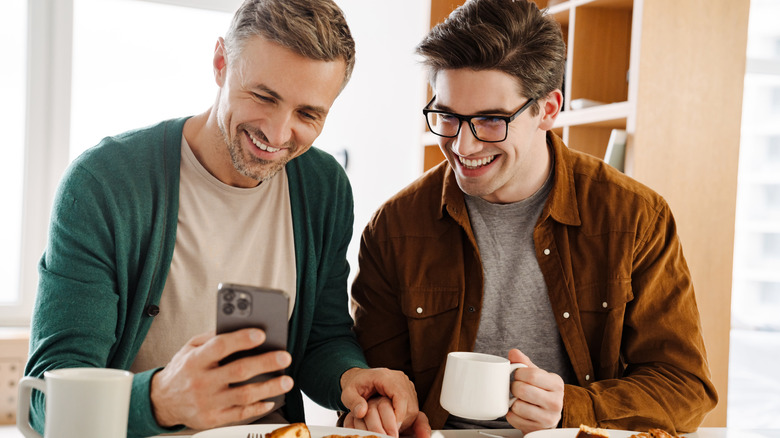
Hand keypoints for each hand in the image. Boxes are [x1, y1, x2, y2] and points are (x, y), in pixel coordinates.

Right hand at [150, 329, 293, 429]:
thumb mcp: (190, 348)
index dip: (242, 339)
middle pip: (238, 371)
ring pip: (244, 395)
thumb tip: (239, 327)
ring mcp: (207, 402)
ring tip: (286, 380)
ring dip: (269, 387)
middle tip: (284, 357)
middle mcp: (201, 382)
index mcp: (195, 361)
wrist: (162, 401)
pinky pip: (240, 413)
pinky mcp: (212, 418)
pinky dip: (258, 406)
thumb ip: (212, 337)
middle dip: (265, 363)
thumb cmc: (182, 370)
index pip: (220, 347)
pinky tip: (271, 399)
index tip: (261, 334)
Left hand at [340, 368, 421, 437]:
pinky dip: (405, 419)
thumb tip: (362, 412)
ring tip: (390, 427)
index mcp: (386, 377)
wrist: (360, 378)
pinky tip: (394, 422)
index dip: (398, 416)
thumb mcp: (347, 393)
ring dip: (404, 422)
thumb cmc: (356, 385)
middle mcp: (400, 379)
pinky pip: (413, 409)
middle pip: (410, 405)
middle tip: (389, 433)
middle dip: (401, 422)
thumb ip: (353, 402)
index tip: (391, 431)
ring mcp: (407, 385)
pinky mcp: (409, 392)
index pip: (401, 397)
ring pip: (413, 409)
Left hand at [505, 349, 563, 433]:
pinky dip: (511, 414)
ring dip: (512, 402)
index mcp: (556, 384)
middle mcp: (556, 402)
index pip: (532, 375)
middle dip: (514, 387)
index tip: (518, 375)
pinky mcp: (538, 428)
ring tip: (519, 400)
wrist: (548, 415)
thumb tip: (514, 353)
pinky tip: (519, 411)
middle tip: (516, 388)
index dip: (519, 373)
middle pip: (523, 390)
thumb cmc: (541, 392)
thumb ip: (524, 363)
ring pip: (518, 406)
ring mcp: (548, 417)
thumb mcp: (537, 375)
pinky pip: (514, 418)